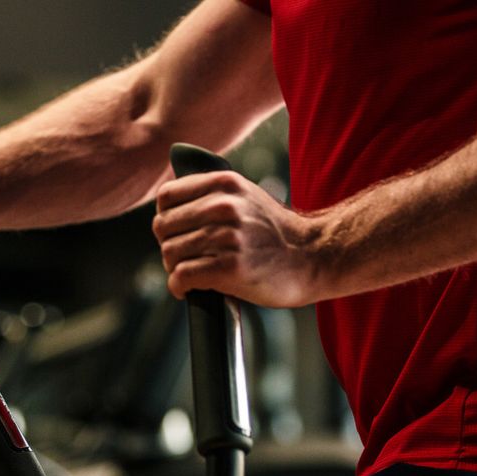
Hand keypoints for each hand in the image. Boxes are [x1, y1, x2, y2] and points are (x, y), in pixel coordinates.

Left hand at [152, 170, 322, 307]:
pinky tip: (185, 290)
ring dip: (175, 269)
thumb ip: (211, 195)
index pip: (166, 197)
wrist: (312, 258)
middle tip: (184, 259)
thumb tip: (166, 207)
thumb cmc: (274, 234)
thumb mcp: (245, 197)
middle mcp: (224, 206)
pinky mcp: (229, 268)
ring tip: (190, 274)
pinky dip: (178, 287)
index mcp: (224, 184)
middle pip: (163, 227)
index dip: (166, 218)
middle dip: (169, 246)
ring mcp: (227, 237)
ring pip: (170, 253)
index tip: (176, 233)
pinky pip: (181, 276)